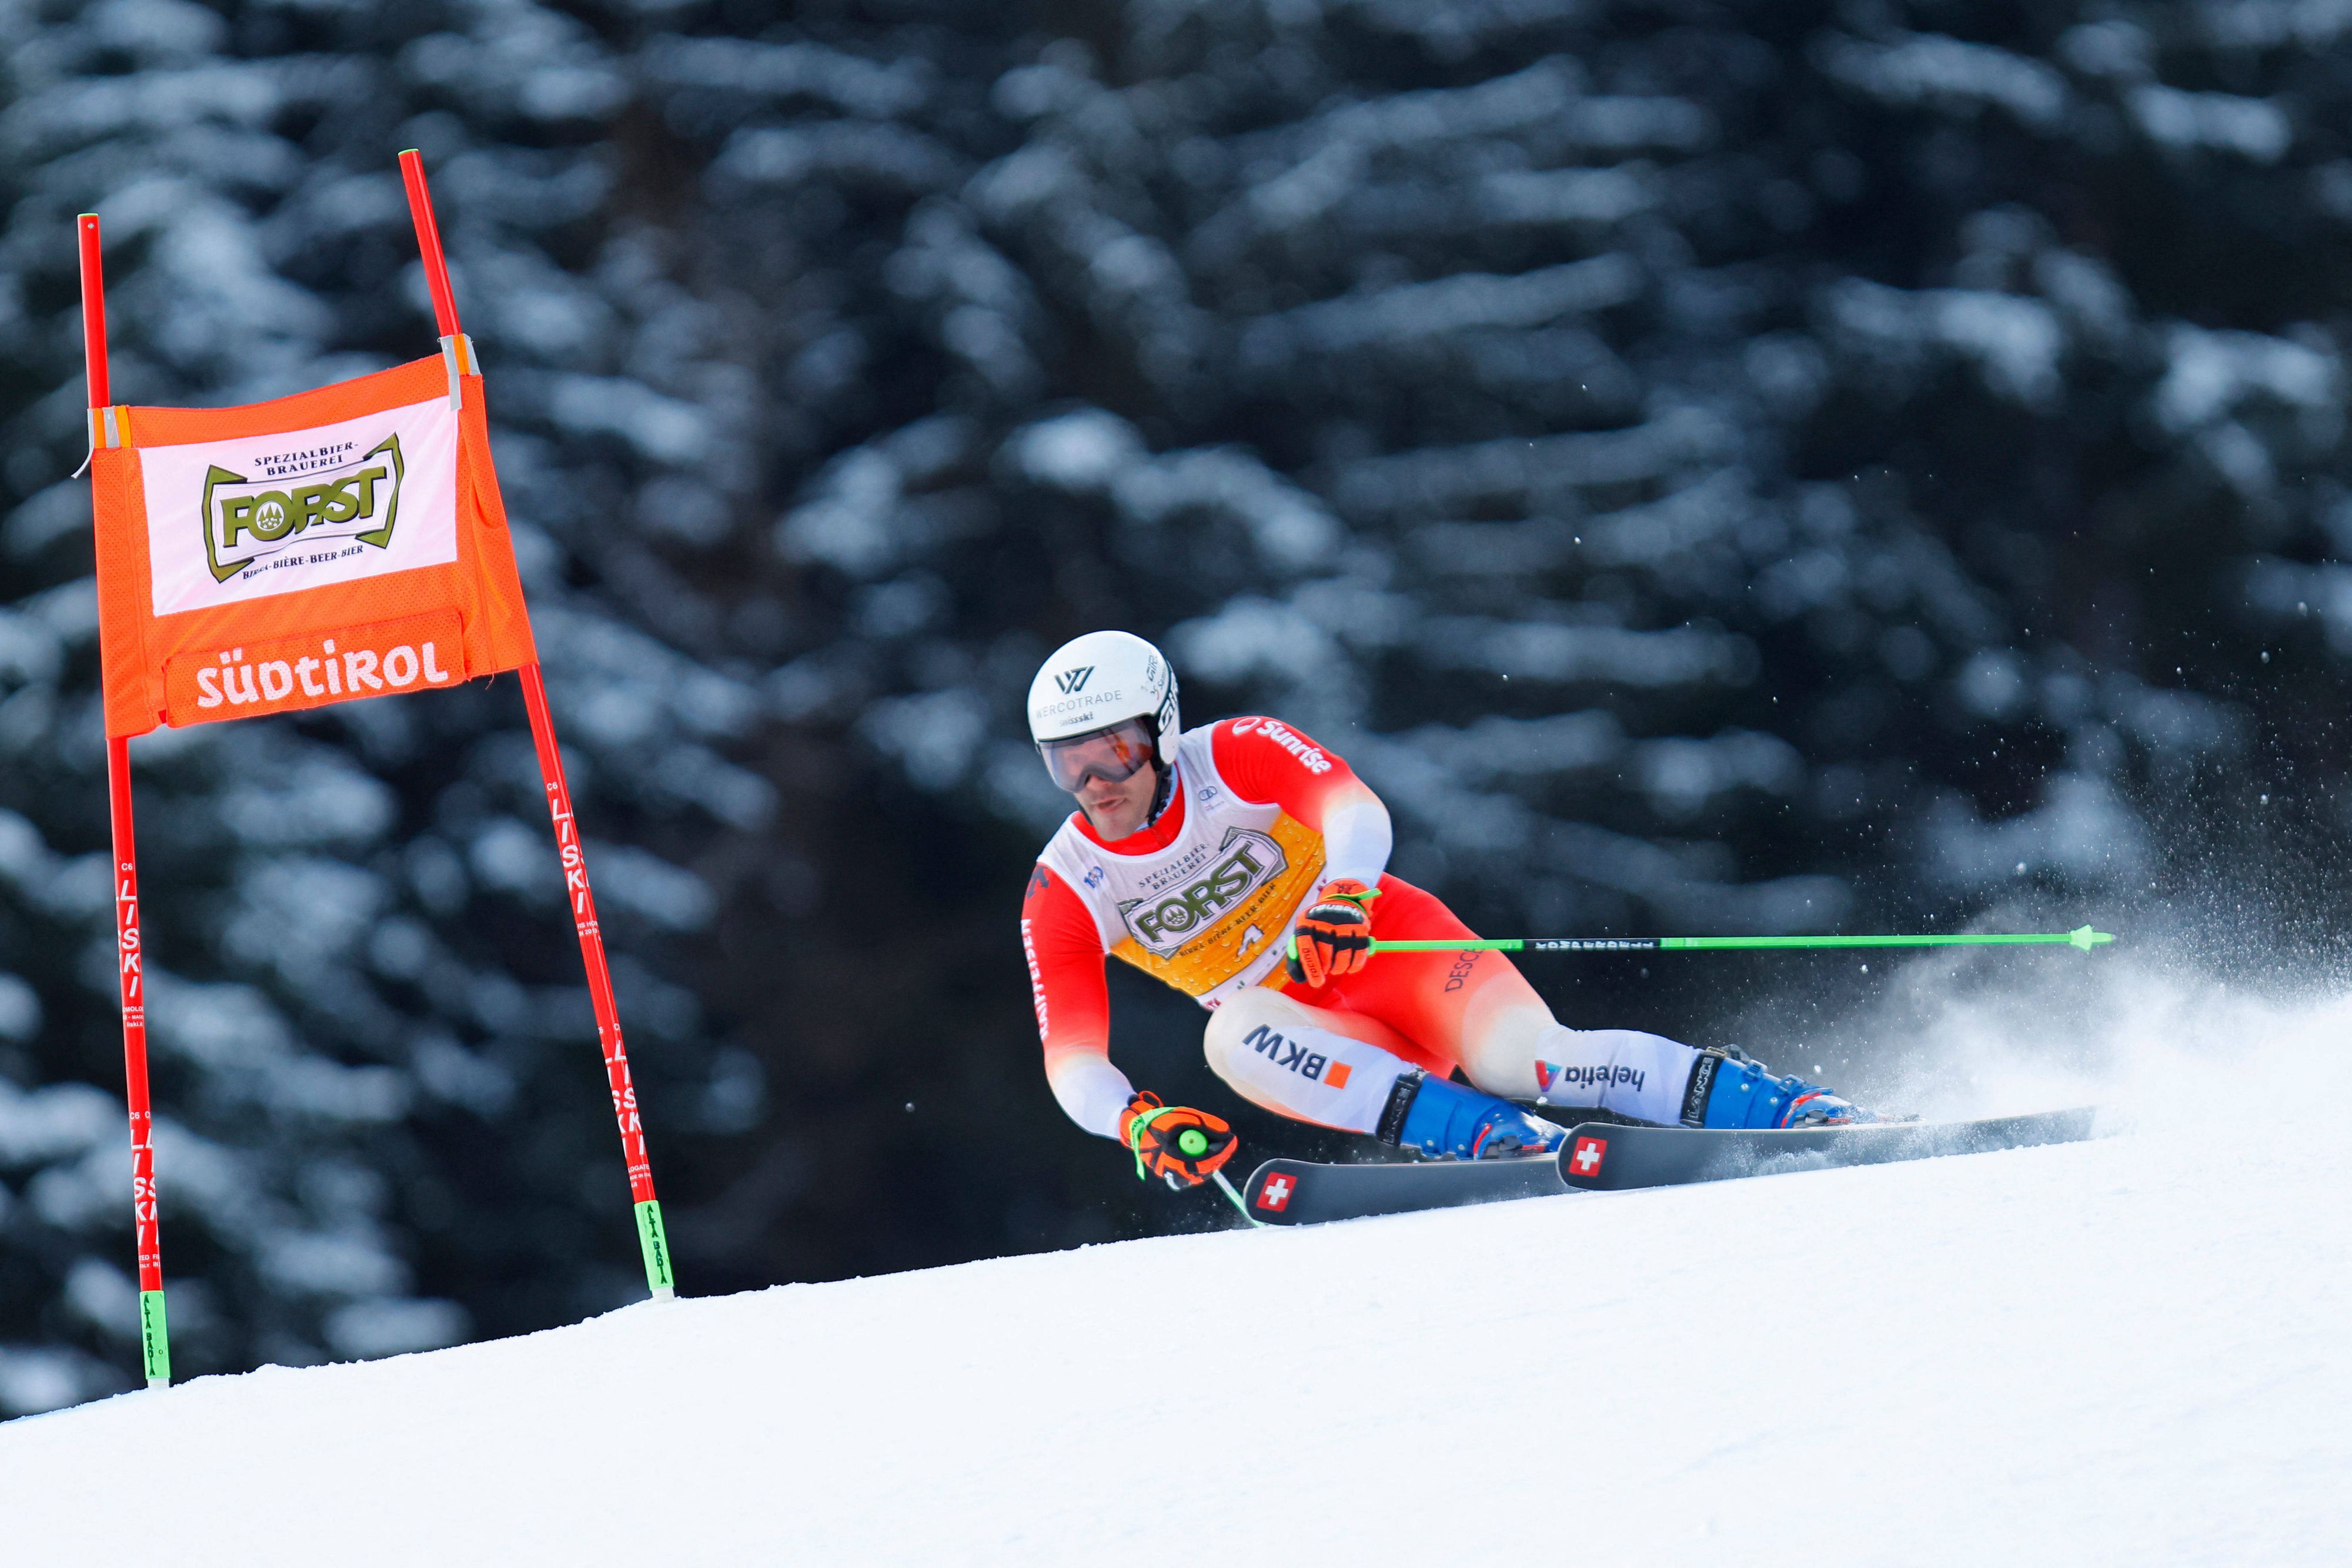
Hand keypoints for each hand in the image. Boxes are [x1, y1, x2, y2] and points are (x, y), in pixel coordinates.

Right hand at [1119, 1092, 1237, 1186]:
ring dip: (1211, 1157)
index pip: (1204, 1162)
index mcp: (1171, 1160)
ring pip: (1200, 1171)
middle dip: (1219, 1155)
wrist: (1137, 1128)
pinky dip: (1202, 1159)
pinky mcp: (1174, 1174)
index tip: (1232, 1139)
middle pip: (1205, 1170)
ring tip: (1217, 1142)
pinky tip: (1204, 1147)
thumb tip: (1226, 1132)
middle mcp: (1172, 1174)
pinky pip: (1194, 1170)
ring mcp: (1173, 1176)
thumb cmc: (1159, 1121)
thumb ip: (1205, 1125)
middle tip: (1229, 1141)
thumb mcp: (1183, 1118)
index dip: (1221, 1151)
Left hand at [1284, 878, 1379, 986]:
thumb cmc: (1317, 926)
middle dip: (1326, 968)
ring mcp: (1344, 921)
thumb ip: (1297, 956)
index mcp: (1306, 920)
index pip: (1305, 945)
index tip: (1317, 983)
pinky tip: (1350, 967)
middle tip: (1326, 971)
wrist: (1340, 901)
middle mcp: (1325, 919)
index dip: (1311, 967)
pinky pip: (1360, 953)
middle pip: (1326, 951)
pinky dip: (1355, 965)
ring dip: (1340, 968)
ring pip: (1343, 955)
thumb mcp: (1303, 933)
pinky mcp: (1361, 925)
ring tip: (1336, 968)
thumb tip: (1300, 978)